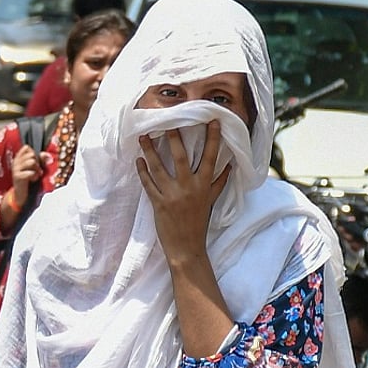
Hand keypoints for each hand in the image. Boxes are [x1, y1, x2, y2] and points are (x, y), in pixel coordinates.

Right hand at [10, 145, 48, 200]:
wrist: (20, 194)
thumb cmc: (28, 179)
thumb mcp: (35, 168)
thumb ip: (40, 159)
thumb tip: (48, 155)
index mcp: (18, 158)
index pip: (27, 148)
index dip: (34, 153)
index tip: (36, 161)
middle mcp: (16, 161)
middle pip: (31, 154)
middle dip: (37, 162)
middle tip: (37, 169)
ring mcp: (15, 169)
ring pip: (32, 161)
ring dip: (37, 169)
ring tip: (36, 174)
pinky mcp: (17, 176)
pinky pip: (30, 172)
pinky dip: (34, 176)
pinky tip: (33, 179)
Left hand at [136, 121, 230, 265]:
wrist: (187, 247)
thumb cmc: (199, 222)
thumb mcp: (211, 201)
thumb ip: (219, 182)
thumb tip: (230, 165)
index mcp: (204, 185)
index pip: (210, 157)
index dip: (212, 138)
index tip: (212, 120)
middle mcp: (189, 187)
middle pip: (181, 157)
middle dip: (175, 137)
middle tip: (168, 121)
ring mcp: (173, 195)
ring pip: (159, 167)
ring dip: (150, 150)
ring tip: (143, 136)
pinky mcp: (158, 202)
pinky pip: (148, 183)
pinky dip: (142, 171)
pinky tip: (138, 159)